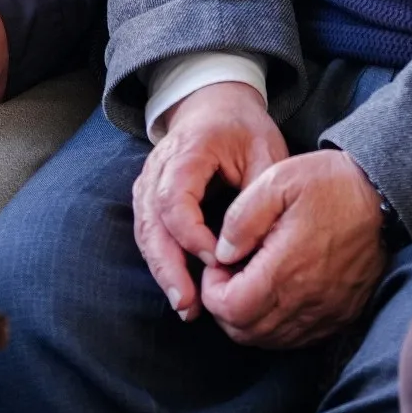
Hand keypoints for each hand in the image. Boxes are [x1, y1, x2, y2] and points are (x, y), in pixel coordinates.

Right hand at [133, 81, 285, 320]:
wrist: (215, 106)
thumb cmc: (244, 130)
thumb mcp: (265, 151)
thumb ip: (259, 194)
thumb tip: (249, 244)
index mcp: (188, 150)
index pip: (174, 197)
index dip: (190, 232)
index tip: (217, 258)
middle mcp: (158, 167)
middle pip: (151, 221)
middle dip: (168, 265)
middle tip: (189, 302)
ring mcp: (148, 183)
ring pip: (145, 232)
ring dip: (163, 271)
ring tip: (186, 306)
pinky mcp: (149, 199)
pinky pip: (149, 234)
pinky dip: (162, 264)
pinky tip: (181, 291)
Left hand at [200, 149, 388, 349]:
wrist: (381, 195)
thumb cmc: (328, 184)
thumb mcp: (275, 182)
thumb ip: (241, 221)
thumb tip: (223, 254)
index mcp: (286, 269)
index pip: (231, 309)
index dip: (212, 291)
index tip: (219, 265)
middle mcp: (307, 301)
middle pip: (246, 332)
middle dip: (225, 307)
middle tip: (229, 274)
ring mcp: (327, 312)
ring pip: (270, 340)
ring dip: (249, 319)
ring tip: (251, 282)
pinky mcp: (342, 315)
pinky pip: (299, 338)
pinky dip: (277, 325)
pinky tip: (277, 295)